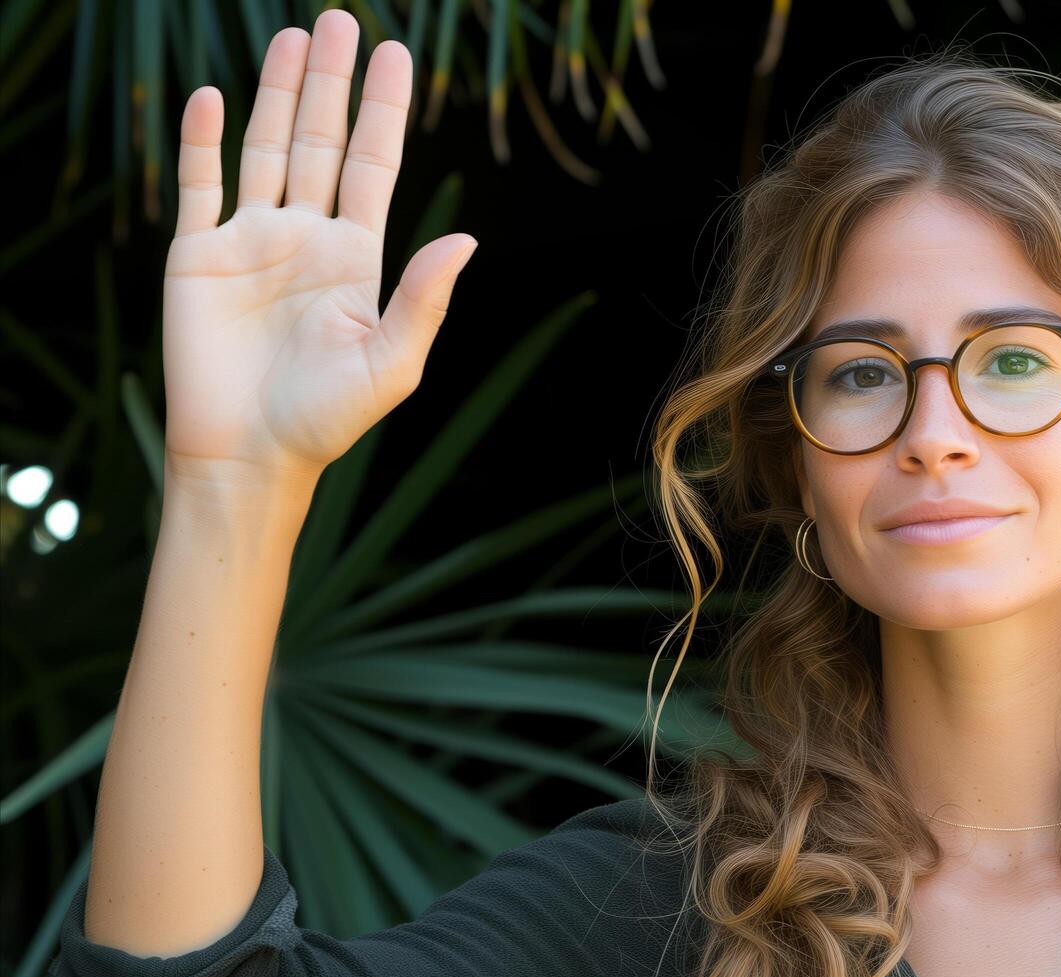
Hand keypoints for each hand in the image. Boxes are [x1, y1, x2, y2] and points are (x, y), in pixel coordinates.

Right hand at [162, 9, 475, 486]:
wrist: (249, 456)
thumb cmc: (327, 420)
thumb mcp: (391, 362)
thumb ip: (425, 298)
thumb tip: (468, 237)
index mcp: (357, 258)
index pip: (373, 166)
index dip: (383, 111)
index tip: (395, 55)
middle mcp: (306, 239)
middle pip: (321, 142)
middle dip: (331, 85)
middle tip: (341, 21)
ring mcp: (252, 242)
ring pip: (267, 150)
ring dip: (278, 94)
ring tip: (294, 37)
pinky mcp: (199, 257)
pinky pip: (200, 185)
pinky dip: (204, 141)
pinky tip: (217, 97)